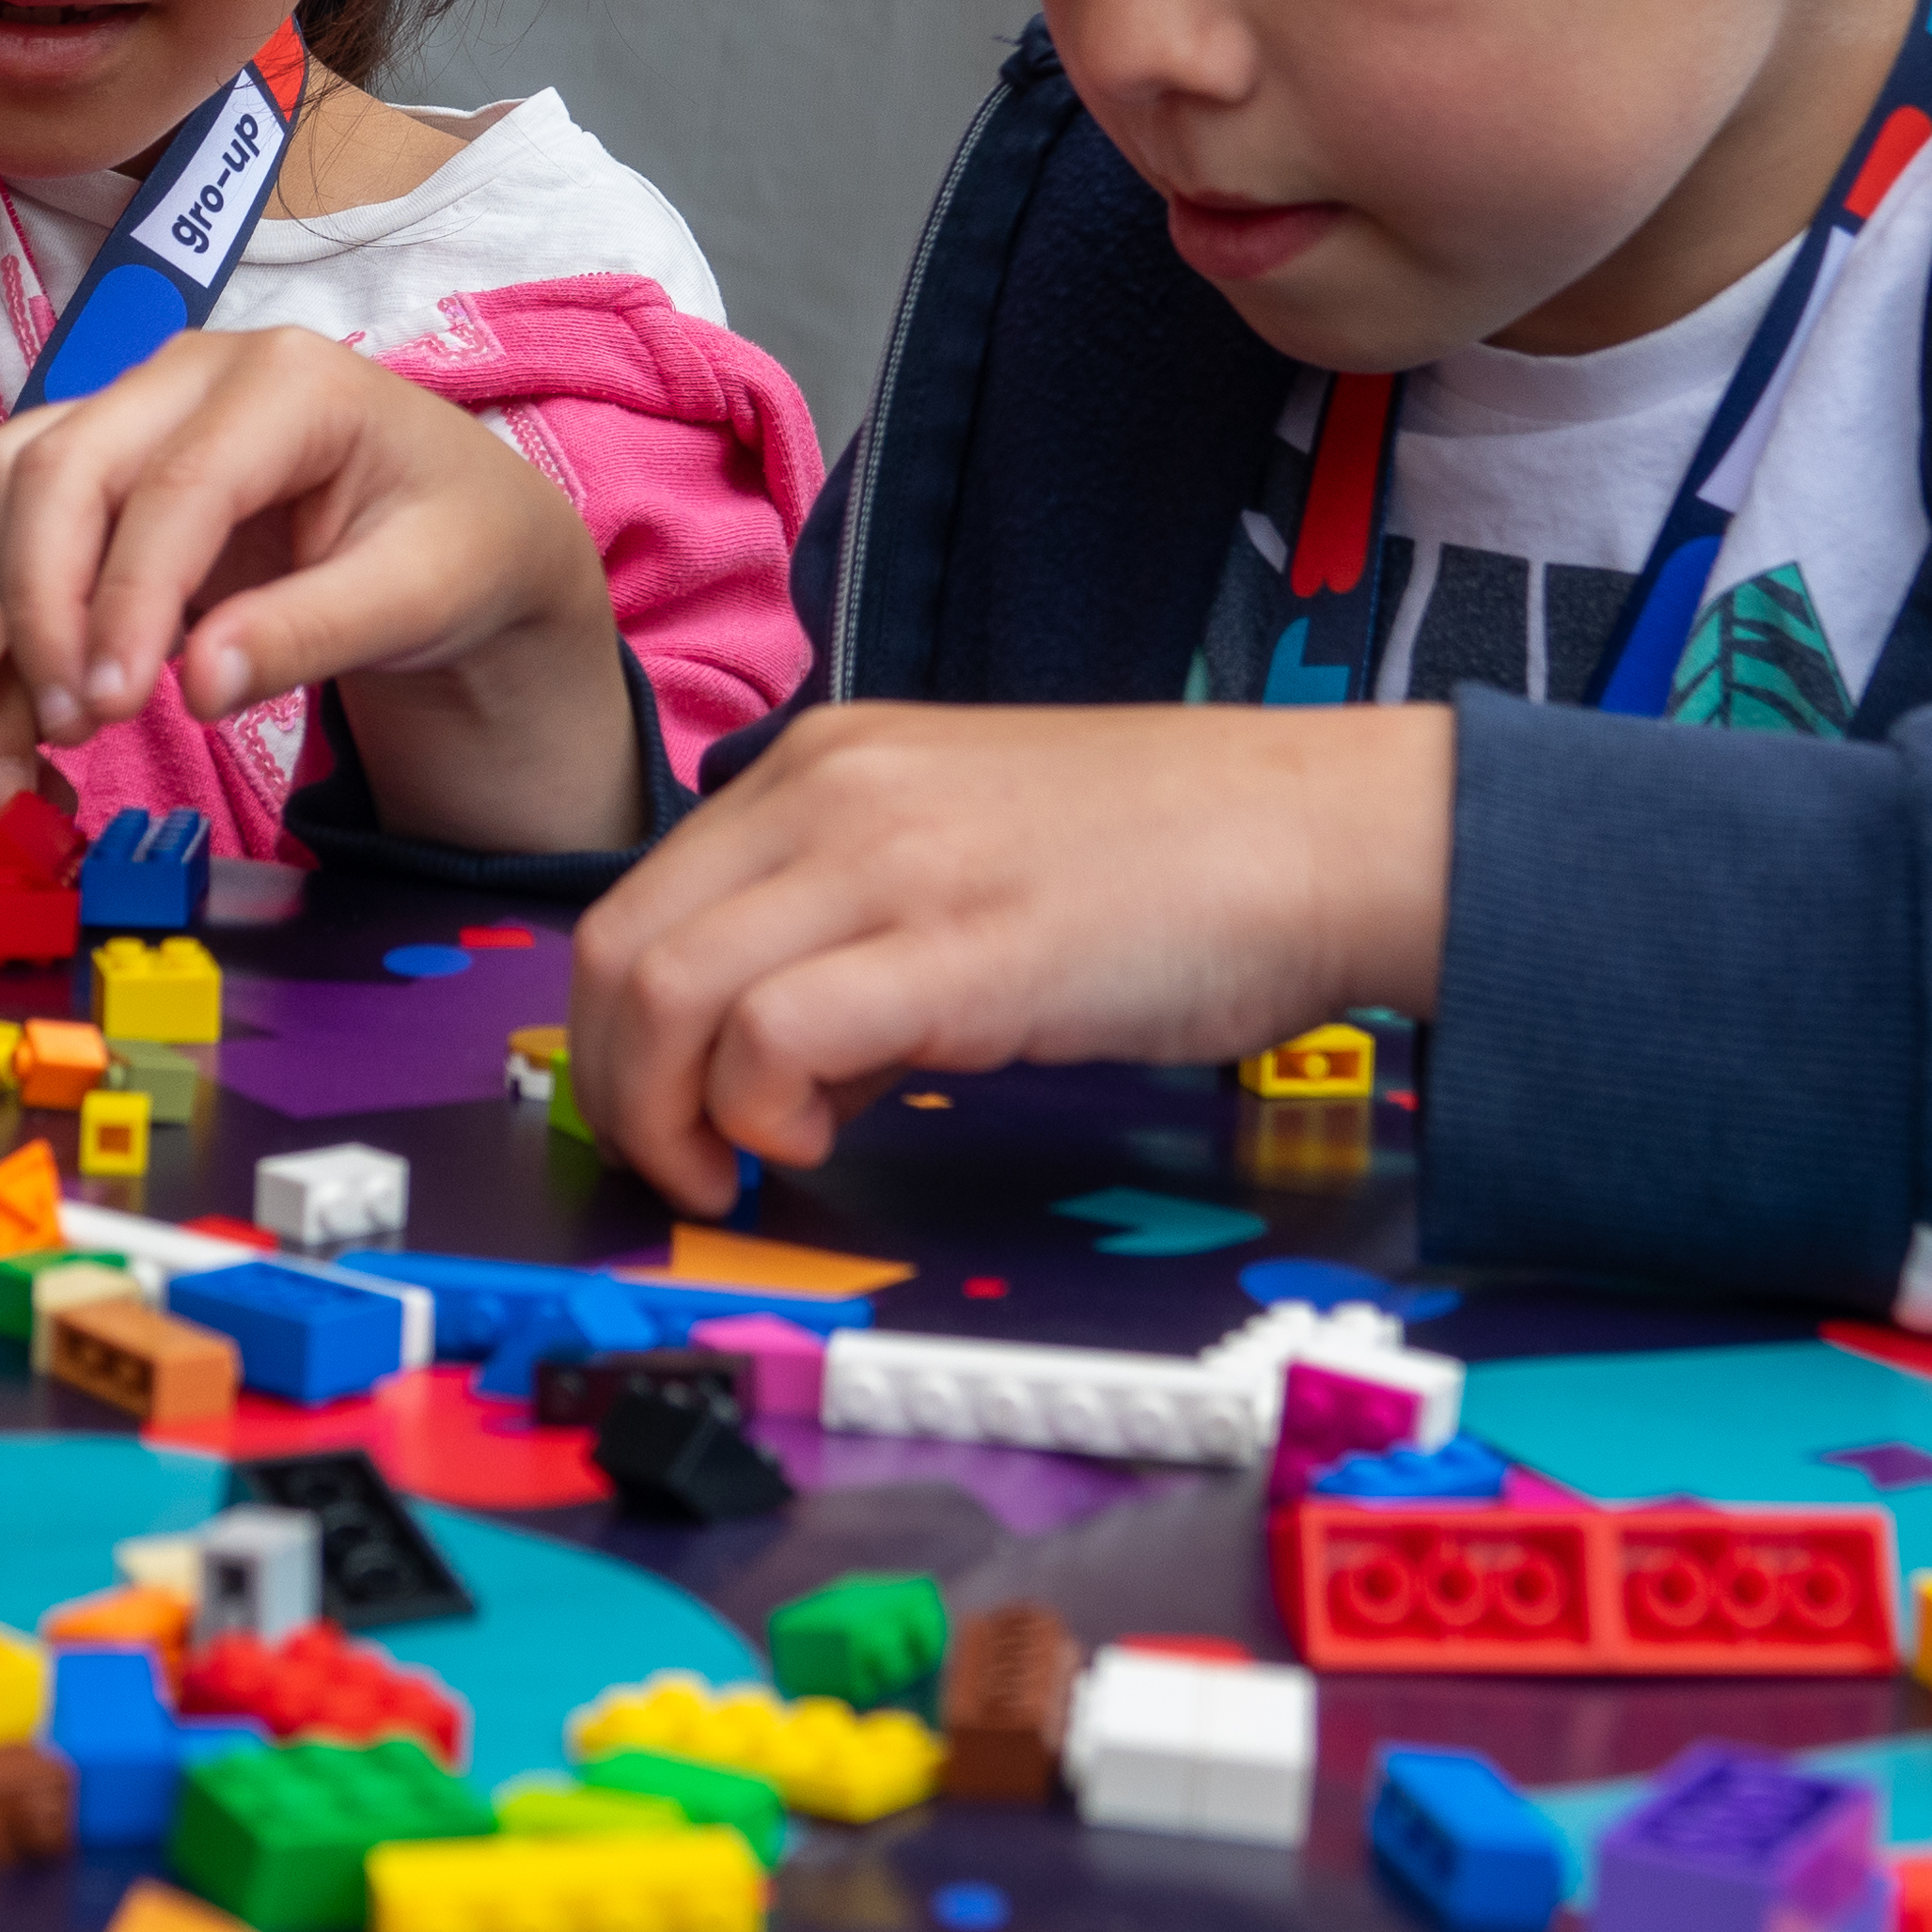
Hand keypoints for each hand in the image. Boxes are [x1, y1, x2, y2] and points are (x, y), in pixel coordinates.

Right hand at [0, 325, 635, 858]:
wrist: (463, 527)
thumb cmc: (459, 546)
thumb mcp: (423, 596)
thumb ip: (313, 634)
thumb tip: (197, 687)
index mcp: (290, 381)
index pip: (173, 487)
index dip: (126, 600)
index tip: (108, 707)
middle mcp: (195, 369)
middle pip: (62, 466)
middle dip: (44, 601)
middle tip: (72, 723)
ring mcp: (143, 403)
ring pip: (15, 475)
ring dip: (12, 592)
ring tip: (60, 708)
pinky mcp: (112, 455)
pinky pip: (21, 505)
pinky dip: (12, 587)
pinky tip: (50, 672)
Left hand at [567, 701, 1458, 1213]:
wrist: (1317, 836)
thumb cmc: (1170, 860)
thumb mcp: (964, 860)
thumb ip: (856, 937)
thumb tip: (779, 1068)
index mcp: (824, 764)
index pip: (637, 900)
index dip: (619, 1033)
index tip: (663, 1110)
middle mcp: (828, 791)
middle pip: (615, 949)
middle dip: (614, 1087)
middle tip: (683, 1164)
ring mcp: (884, 859)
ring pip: (663, 991)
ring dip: (668, 1115)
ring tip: (742, 1168)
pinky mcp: (950, 946)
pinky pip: (770, 1037)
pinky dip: (760, 1113)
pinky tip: (822, 1138)